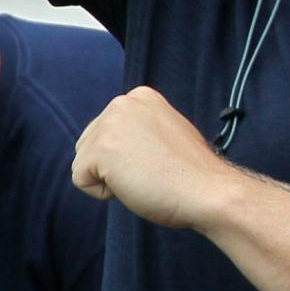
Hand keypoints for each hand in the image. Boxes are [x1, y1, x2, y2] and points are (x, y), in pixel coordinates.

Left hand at [71, 85, 230, 229]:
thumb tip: (118, 144)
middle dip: (112, 166)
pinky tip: (134, 186)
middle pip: (89, 145)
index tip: (157, 160)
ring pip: (83, 162)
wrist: (208, 191)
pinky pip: (80, 180)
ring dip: (109, 179)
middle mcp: (121, 103)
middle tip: (150, 171)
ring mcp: (110, 124)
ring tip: (144, 177)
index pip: (106, 131)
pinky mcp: (101, 149)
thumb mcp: (163, 133)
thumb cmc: (190, 173)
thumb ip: (139, 130)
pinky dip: (102, 193)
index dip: (126, 156)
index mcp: (139, 97)